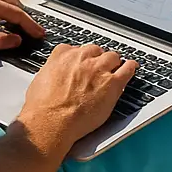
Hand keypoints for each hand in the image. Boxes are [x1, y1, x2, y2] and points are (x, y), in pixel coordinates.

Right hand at [16, 44, 136, 151]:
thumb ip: (52, 71)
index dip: (81, 58)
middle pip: (96, 51)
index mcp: (63, 57)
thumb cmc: (42, 108)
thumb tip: (54, 74)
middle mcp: (82, 60)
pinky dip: (130, 67)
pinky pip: (127, 69)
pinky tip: (131, 67)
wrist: (50, 122)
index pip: (76, 49)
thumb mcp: (39, 81)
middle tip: (97, 69)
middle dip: (97, 59)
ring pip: (112, 57)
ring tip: (115, 68)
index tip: (82, 63)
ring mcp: (99, 70)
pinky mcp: (112, 83)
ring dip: (112, 63)